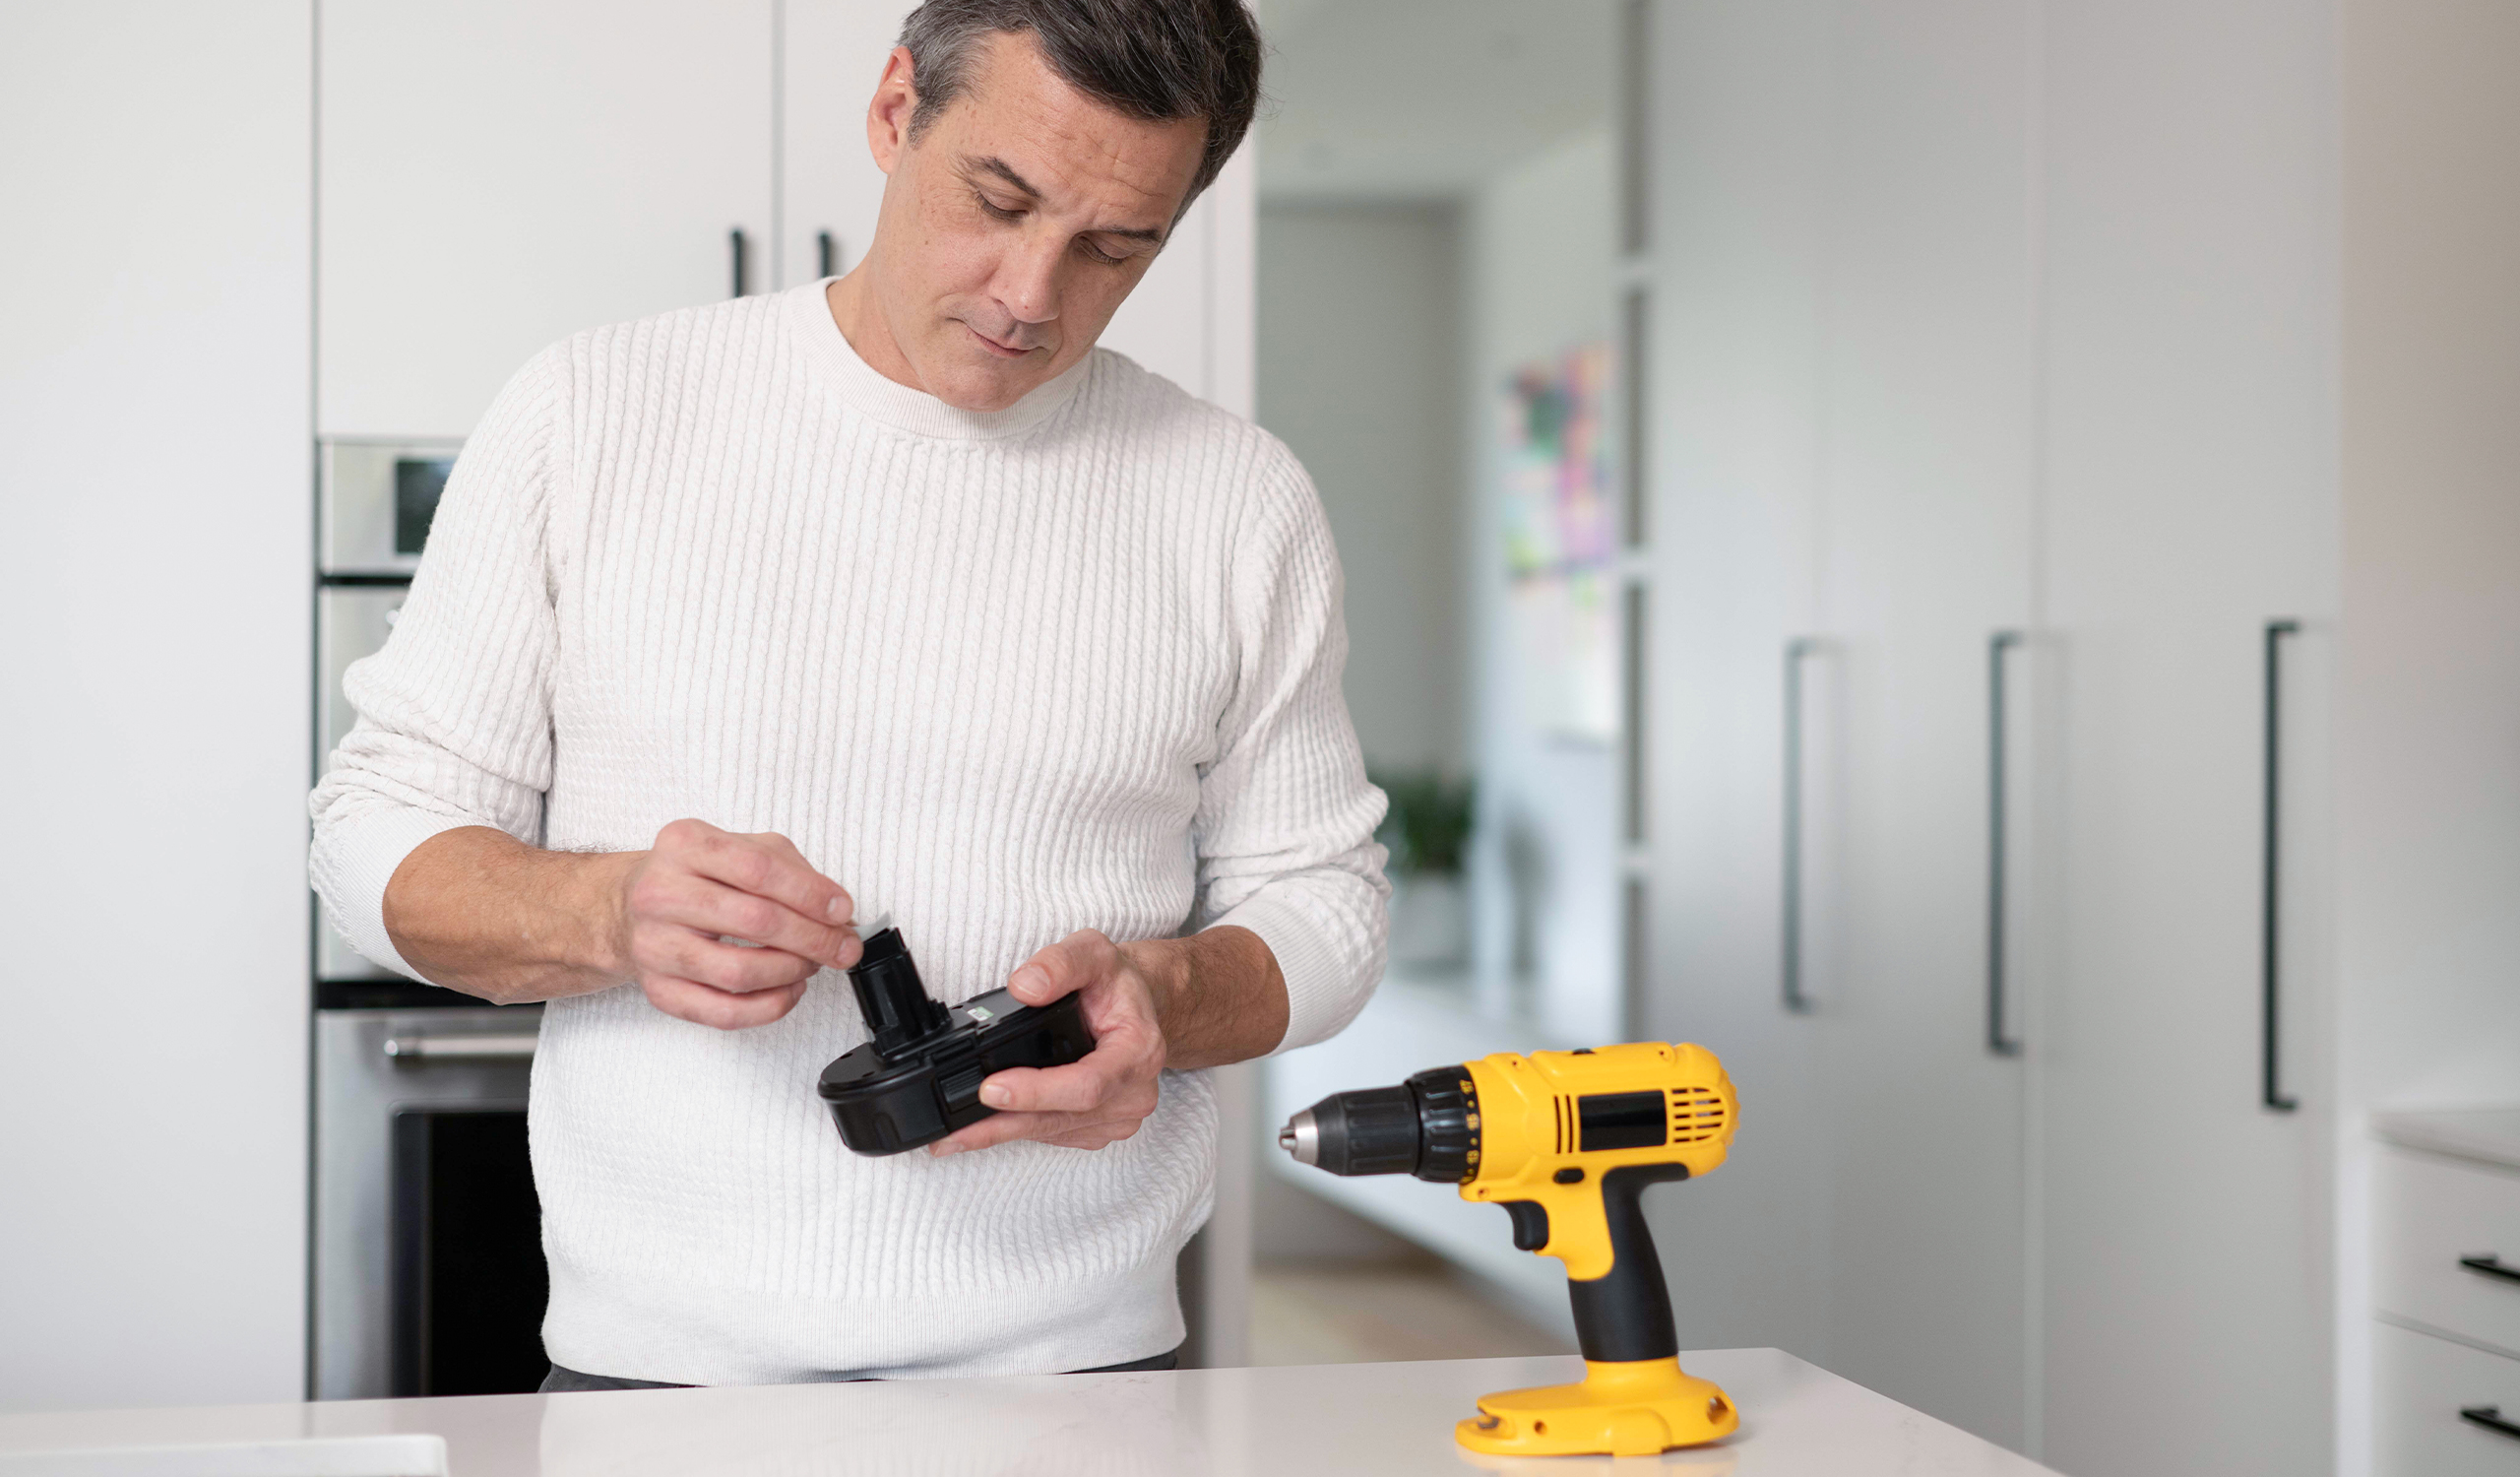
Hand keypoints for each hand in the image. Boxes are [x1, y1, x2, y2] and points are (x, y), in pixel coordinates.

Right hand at [608, 818, 862, 1029]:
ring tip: (811, 964)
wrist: (629, 907)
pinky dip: (769, 1007)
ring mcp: (654, 945)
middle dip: (814, 939)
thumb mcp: (740, 848)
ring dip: (792, 972)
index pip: (759, 869)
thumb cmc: (695, 877)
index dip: (811, 894)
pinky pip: (723, 1013)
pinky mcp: (659, 990)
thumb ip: (790, 870)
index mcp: (685, 845)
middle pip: (755, 921)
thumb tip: (836, 910)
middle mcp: (661, 893)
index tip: (842, 910)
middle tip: (843, 947)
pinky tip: (788, 990)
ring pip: (739, 972)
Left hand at [929, 930, 1172, 1154]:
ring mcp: (1119, 1117)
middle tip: (953, 1133)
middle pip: (1062, 1118)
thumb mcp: (1093, 952)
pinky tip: (991, 1124)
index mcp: (1138, 1051)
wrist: (1135, 1005)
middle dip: (1004, 1123)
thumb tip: (1025, 987)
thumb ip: (1060, 964)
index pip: (1087, 1084)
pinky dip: (1020, 1131)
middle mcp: (1134, 1092)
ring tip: (955, 1136)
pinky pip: (1055, 1136)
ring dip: (1004, 1133)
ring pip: (1054, 1133)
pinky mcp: (1101, 1129)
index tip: (991, 1088)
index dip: (1037, 1091)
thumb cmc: (1115, 983)